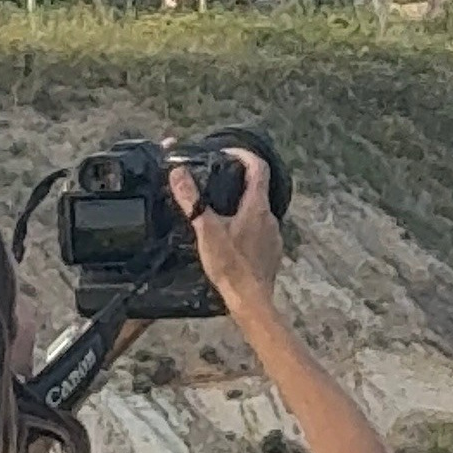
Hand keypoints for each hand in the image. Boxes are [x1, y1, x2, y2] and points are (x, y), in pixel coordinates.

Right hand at [172, 151, 281, 317]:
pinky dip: (247, 226)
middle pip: (257, 189)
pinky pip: (260, 230)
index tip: (227, 152)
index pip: (258, 167)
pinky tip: (231, 239)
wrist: (251, 300)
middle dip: (238, 182)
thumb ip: (193, 201)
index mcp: (257, 206)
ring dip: (242, 207)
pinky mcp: (273, 251)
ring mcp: (274, 235)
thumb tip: (178, 173)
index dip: (243, 154)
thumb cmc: (230, 265)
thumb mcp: (206, 230)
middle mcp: (271, 217)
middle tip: (216, 183)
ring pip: (258, 211)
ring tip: (219, 212)